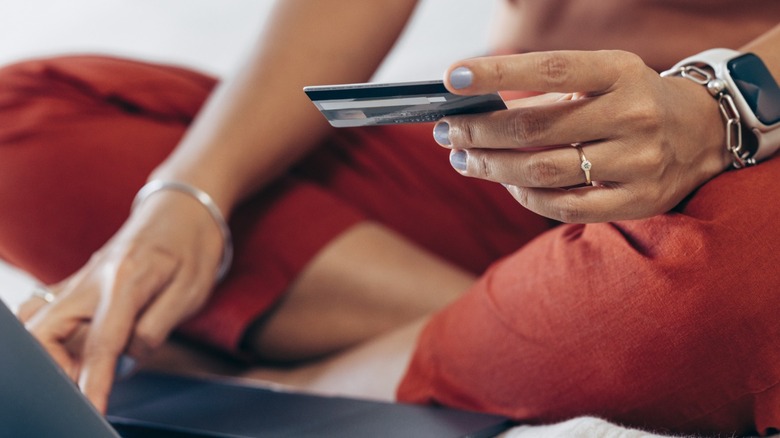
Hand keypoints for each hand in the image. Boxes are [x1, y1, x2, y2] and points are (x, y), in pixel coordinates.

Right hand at [17, 191, 224, 412]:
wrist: (184, 207)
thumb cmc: (194, 248)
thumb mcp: (190, 293)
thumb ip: (156, 328)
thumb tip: (126, 358)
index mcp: (126, 279)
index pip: (103, 342)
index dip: (95, 381)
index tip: (91, 406)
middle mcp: (93, 277)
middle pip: (45, 329)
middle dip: (53, 366)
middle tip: (78, 386)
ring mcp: (80, 277)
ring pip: (36, 318)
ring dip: (44, 350)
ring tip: (72, 370)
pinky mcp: (78, 279)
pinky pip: (43, 307)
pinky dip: (44, 333)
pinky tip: (64, 347)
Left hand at [433, 50, 732, 222]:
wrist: (704, 133)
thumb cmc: (634, 100)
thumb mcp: (604, 78)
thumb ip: (550, 91)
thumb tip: (479, 108)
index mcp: (621, 72)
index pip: (550, 69)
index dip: (497, 73)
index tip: (452, 78)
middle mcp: (633, 115)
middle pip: (534, 128)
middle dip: (479, 131)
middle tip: (448, 131)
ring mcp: (638, 162)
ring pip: (542, 171)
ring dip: (492, 167)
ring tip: (464, 159)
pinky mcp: (637, 201)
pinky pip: (564, 206)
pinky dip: (526, 196)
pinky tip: (506, 184)